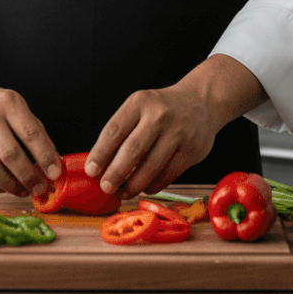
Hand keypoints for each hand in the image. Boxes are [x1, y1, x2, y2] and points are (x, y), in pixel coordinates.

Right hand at [0, 52, 60, 197]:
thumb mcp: (18, 108)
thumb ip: (36, 133)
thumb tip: (53, 164)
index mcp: (8, 103)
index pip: (30, 133)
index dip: (45, 156)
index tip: (55, 174)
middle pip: (10, 154)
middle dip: (29, 177)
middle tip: (41, 189)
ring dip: (12, 186)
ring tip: (25, 191)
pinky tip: (7, 186)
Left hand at [84, 55, 267, 198]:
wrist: (201, 102)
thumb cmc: (162, 109)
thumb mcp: (140, 107)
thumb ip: (122, 131)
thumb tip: (100, 165)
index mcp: (140, 102)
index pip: (114, 130)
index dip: (100, 153)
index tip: (91, 170)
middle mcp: (159, 115)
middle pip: (132, 150)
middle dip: (115, 173)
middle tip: (106, 187)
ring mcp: (178, 133)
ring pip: (150, 167)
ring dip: (133, 185)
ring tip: (123, 192)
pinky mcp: (192, 150)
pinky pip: (168, 175)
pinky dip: (153, 185)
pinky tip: (145, 187)